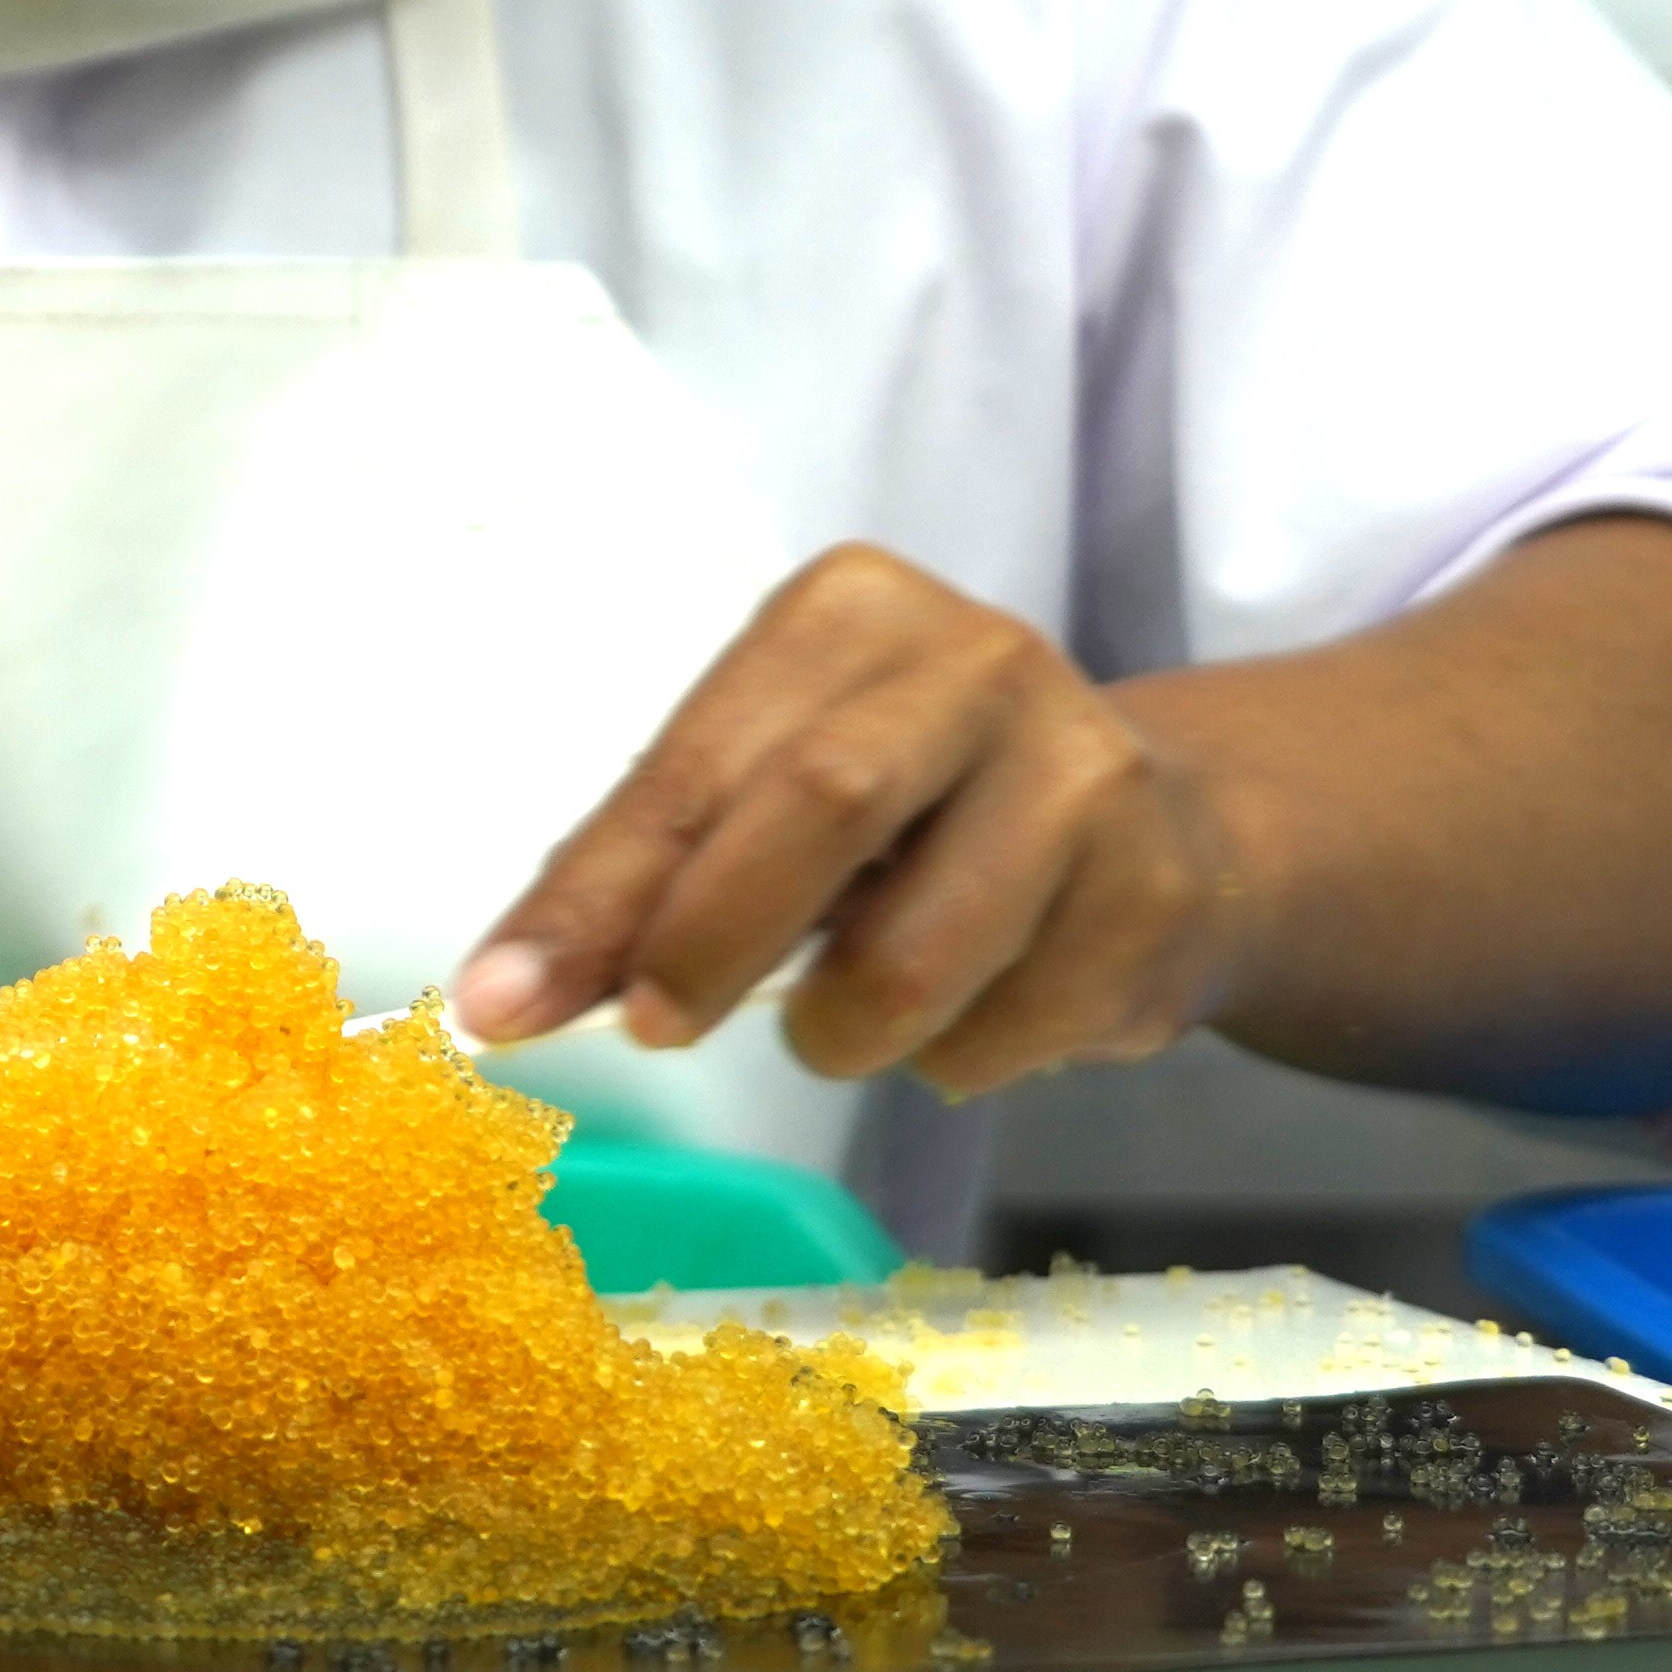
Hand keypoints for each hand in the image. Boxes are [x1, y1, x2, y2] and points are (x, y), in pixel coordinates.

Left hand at [448, 546, 1260, 1096]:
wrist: (1167, 830)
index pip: (697, 758)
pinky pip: (1007, 1031)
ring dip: (840, 1033)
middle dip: (707, 941)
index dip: (596, 889)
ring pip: (912, 955)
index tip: (503, 1002)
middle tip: (649, 1028)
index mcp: (852, 611)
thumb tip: (514, 990)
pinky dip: (951, 1060)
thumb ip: (661, 868)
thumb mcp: (781, 789)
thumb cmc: (920, 811)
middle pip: (817, 806)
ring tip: (838, 1022)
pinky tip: (978, 1005)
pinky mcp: (1154, 890)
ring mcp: (1086, 769)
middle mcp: (977, 659)